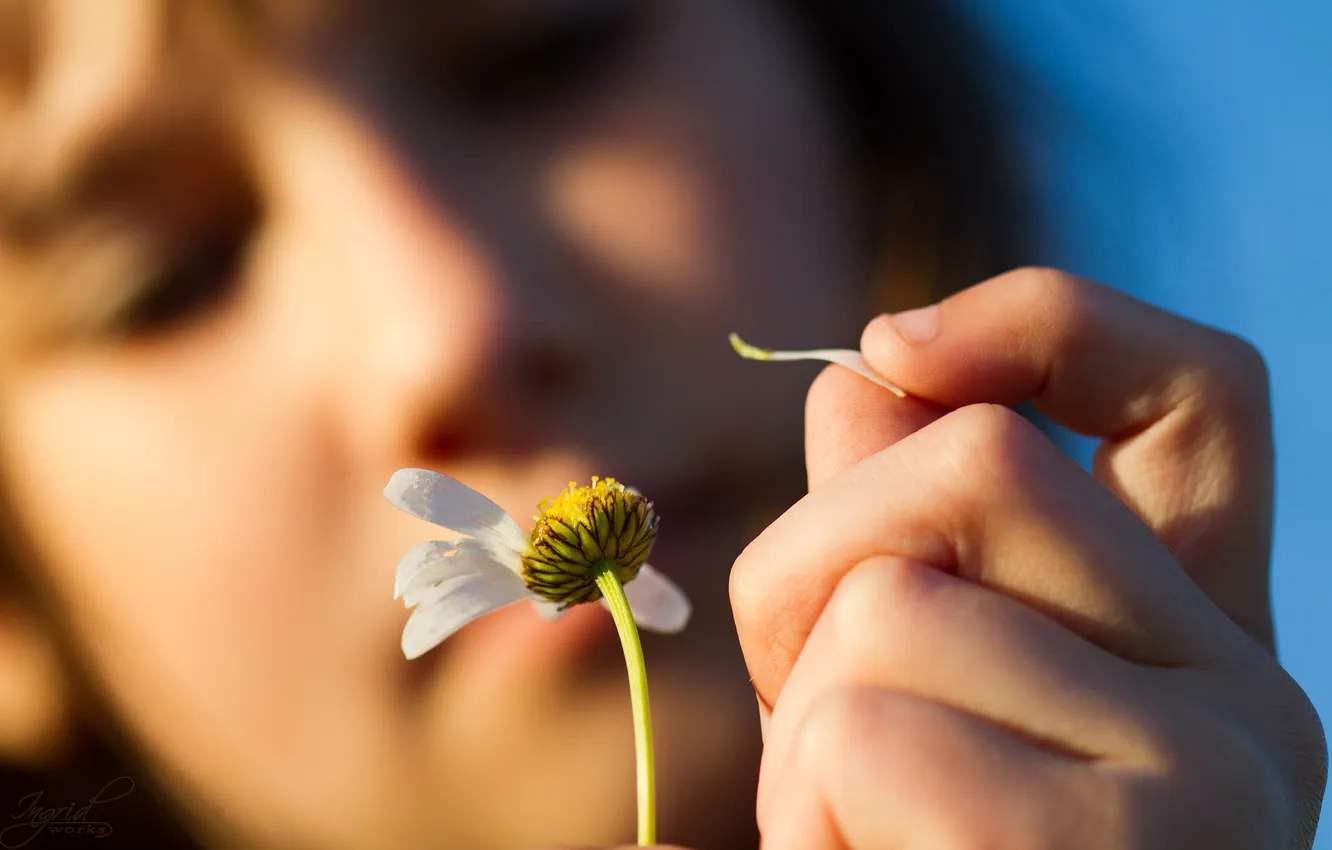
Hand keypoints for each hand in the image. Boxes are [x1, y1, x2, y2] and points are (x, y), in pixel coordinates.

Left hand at [731, 269, 1326, 847]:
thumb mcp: (905, 702)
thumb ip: (898, 543)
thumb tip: (866, 372)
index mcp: (1201, 650)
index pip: (1199, 397)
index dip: (1051, 322)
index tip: (894, 344)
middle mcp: (1245, 697)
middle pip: (981, 463)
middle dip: (811, 569)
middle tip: (814, 732)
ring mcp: (1205, 776)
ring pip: (889, 602)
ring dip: (800, 731)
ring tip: (853, 837)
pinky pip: (861, 730)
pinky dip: (801, 814)